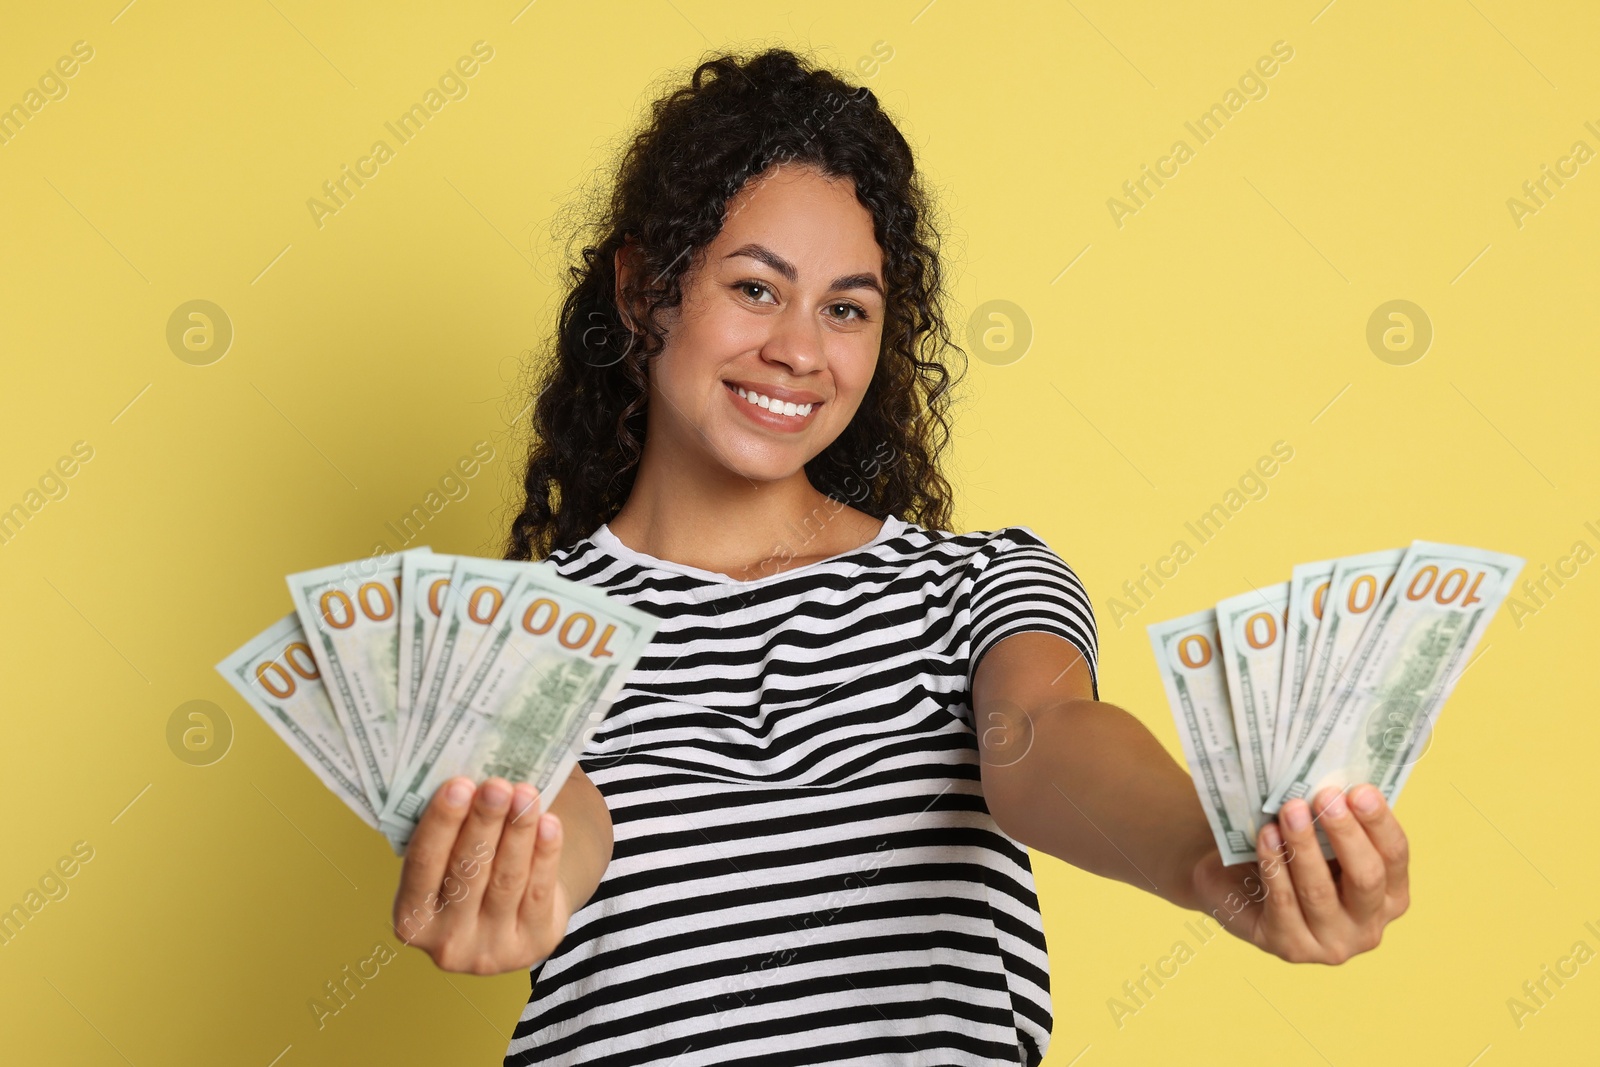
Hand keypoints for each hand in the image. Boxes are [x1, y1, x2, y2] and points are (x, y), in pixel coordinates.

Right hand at [391, 776, 570, 974]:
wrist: (514, 918)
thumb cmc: (469, 875)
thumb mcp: (446, 866)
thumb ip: (448, 834)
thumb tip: (470, 778)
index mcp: (411, 919)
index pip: (422, 866)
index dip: (441, 824)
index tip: (458, 784)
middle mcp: (446, 942)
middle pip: (467, 872)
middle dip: (483, 822)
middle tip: (497, 784)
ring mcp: (491, 951)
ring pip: (506, 879)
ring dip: (518, 830)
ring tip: (526, 792)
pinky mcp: (533, 945)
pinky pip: (539, 891)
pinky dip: (545, 853)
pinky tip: (549, 822)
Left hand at [1190, 783, 1410, 963]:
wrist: (1232, 883)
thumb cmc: (1289, 854)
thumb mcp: (1319, 837)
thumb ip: (1334, 817)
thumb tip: (1333, 778)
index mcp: (1390, 894)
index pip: (1395, 855)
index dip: (1379, 822)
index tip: (1359, 789)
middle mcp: (1369, 926)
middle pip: (1367, 877)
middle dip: (1345, 833)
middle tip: (1324, 797)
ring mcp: (1332, 944)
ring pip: (1320, 891)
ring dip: (1303, 846)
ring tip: (1288, 810)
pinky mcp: (1291, 948)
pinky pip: (1283, 902)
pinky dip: (1274, 865)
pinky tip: (1266, 835)